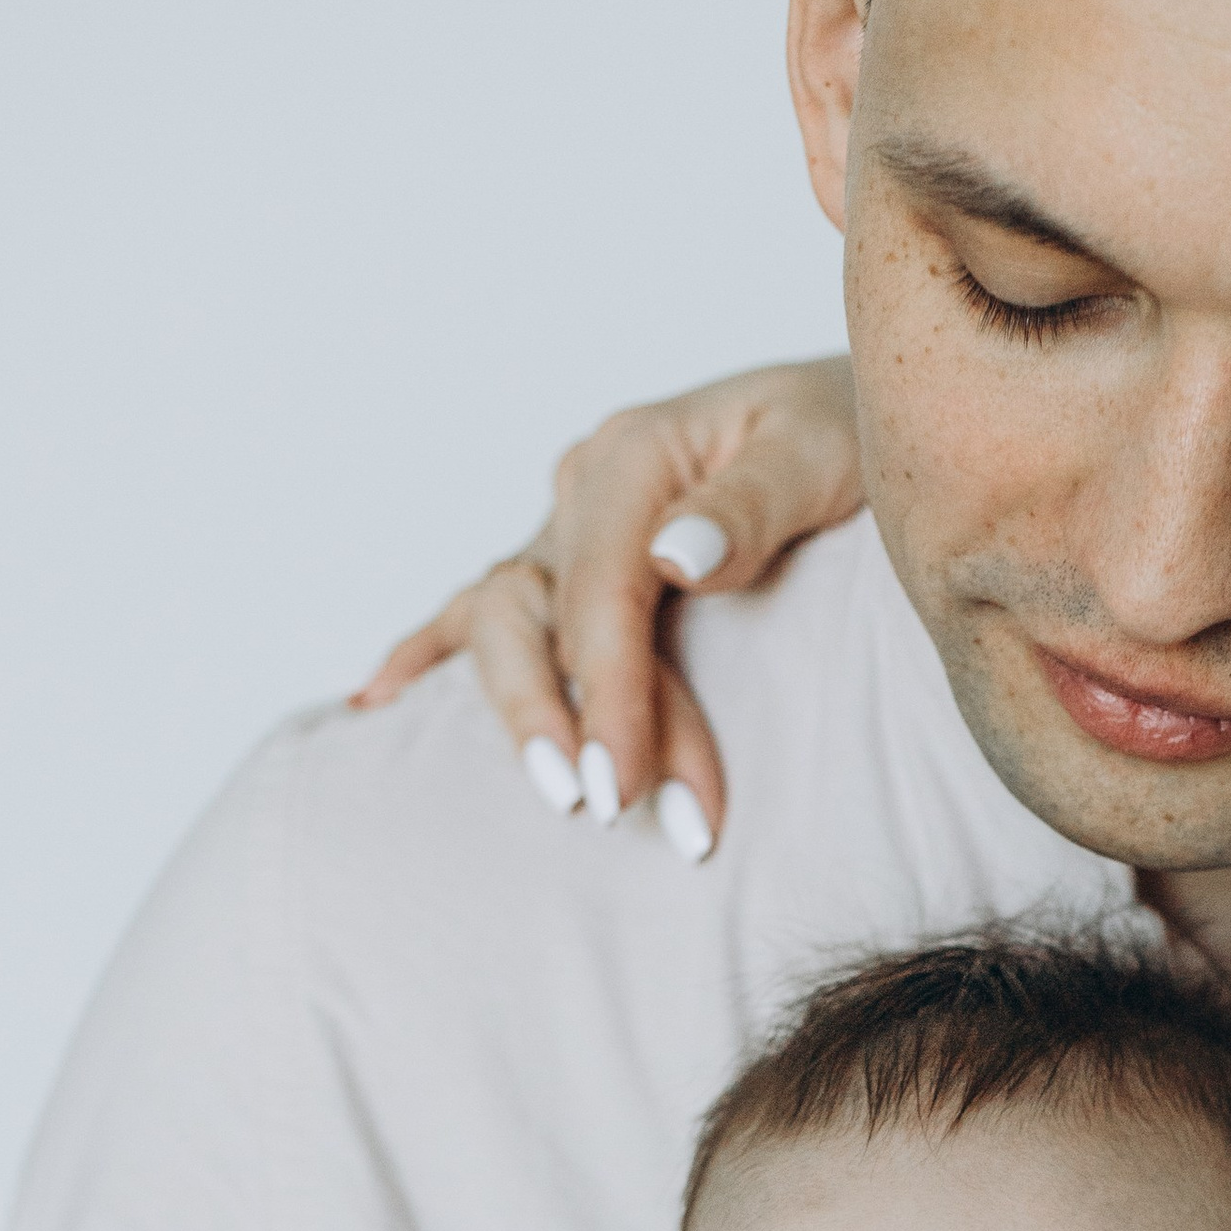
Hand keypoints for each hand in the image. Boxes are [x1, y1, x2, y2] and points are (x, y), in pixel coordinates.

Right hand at [351, 356, 864, 848]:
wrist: (856, 421)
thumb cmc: (847, 439)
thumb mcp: (821, 453)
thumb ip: (753, 504)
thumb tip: (678, 557)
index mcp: (636, 454)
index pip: (604, 593)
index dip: (610, 695)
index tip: (627, 787)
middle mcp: (585, 485)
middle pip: (536, 614)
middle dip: (559, 718)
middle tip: (599, 809)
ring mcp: (564, 524)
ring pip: (503, 625)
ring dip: (522, 716)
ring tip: (557, 803)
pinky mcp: (566, 560)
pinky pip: (482, 612)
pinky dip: (427, 655)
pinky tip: (374, 707)